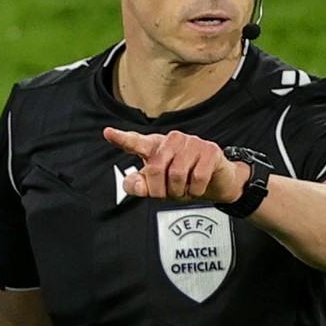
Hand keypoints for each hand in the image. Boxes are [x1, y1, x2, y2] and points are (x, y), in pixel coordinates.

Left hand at [103, 127, 246, 202]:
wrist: (217, 182)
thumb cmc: (183, 181)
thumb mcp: (157, 187)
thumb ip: (140, 186)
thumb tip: (136, 185)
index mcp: (155, 146)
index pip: (135, 142)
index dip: (121, 138)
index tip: (108, 133)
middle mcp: (172, 140)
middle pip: (154, 169)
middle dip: (160, 190)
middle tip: (170, 192)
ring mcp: (192, 143)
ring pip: (176, 175)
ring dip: (180, 191)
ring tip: (185, 188)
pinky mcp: (210, 150)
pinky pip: (197, 177)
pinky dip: (196, 190)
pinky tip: (198, 186)